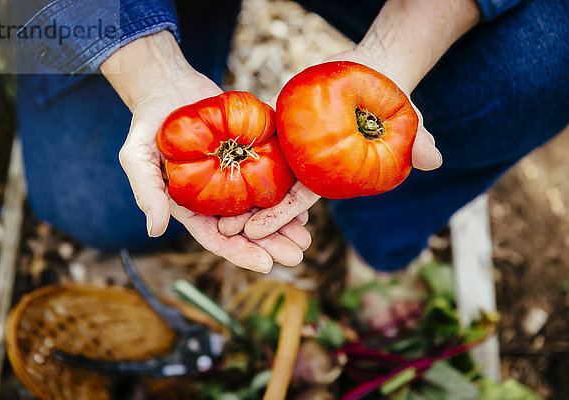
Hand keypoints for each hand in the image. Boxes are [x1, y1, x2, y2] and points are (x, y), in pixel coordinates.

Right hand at [102, 31, 309, 271]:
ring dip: (285, 224)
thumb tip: (156, 230)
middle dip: (271, 244)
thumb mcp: (137, 157)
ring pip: (263, 208)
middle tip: (296, 256)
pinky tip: (305, 205)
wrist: (169, 89)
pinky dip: (287, 194)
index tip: (265, 264)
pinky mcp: (249, 156)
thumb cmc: (148, 124)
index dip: (240, 253)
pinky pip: (271, 179)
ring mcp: (234, 177)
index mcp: (192, 206)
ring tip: (306, 237)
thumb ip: (147, 192)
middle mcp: (216, 197)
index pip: (217, 237)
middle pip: (246, 228)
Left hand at [218, 46, 442, 239]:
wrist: (374, 71)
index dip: (280, 216)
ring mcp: (294, 147)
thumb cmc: (391, 97)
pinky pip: (257, 143)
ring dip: (238, 194)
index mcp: (330, 172)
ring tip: (211, 214)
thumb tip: (435, 160)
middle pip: (276, 195)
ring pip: (261, 174)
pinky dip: (239, 156)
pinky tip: (213, 169)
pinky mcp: (283, 127)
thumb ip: (417, 139)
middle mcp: (309, 164)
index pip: (301, 199)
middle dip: (253, 218)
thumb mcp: (406, 118)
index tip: (255, 233)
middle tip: (221, 232)